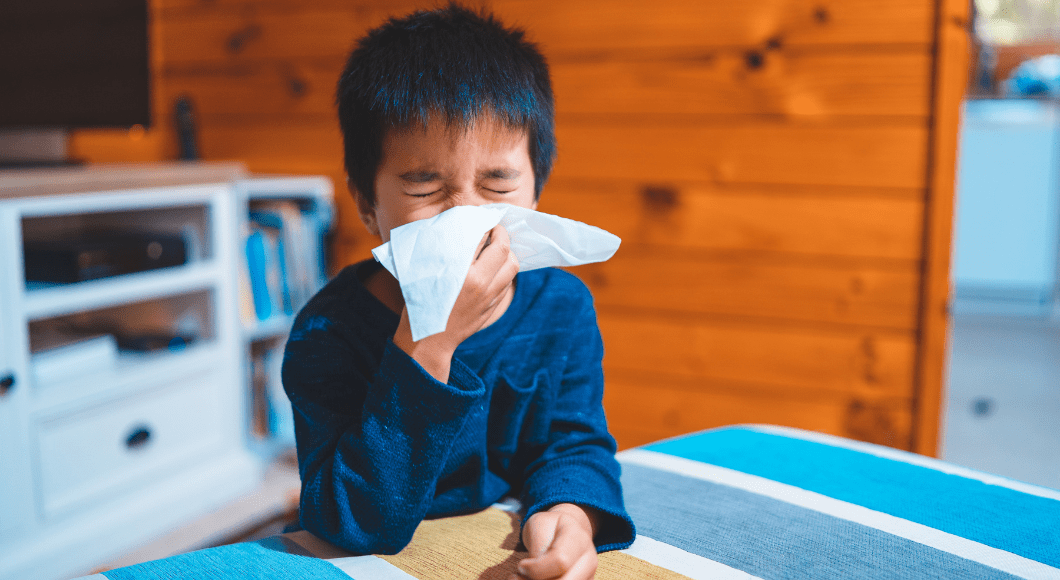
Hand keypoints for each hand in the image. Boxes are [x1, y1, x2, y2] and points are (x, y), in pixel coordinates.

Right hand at [393, 225, 518, 381]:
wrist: (429, 339)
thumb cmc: (421, 302)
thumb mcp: (427, 272)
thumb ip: (446, 252)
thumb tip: (463, 231)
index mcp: (460, 271)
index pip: (481, 237)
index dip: (484, 224)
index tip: (484, 218)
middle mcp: (479, 283)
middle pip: (503, 249)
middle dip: (502, 235)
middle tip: (495, 229)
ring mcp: (489, 297)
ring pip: (512, 266)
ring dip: (508, 253)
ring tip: (498, 248)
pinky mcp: (492, 307)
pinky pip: (508, 283)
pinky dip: (505, 270)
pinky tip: (495, 267)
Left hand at [514, 504, 597, 579]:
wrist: (566, 531)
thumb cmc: (548, 528)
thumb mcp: (538, 527)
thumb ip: (537, 548)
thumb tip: (532, 574)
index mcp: (578, 538)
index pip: (561, 561)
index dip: (536, 568)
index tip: (521, 565)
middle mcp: (588, 560)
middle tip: (516, 578)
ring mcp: (588, 576)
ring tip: (521, 579)